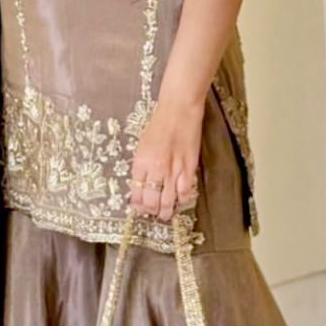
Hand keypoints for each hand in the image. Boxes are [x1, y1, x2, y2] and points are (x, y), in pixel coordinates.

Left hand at [129, 95, 203, 223]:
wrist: (179, 110)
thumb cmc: (159, 124)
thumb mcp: (142, 146)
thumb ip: (142, 166)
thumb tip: (140, 184)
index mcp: (141, 162)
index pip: (136, 192)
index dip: (137, 204)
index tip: (138, 208)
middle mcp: (156, 169)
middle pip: (151, 200)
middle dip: (150, 210)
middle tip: (151, 213)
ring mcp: (174, 170)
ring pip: (168, 201)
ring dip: (165, 210)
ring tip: (164, 214)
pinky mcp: (189, 168)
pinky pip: (185, 191)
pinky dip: (181, 199)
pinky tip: (179, 200)